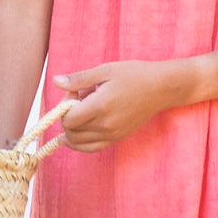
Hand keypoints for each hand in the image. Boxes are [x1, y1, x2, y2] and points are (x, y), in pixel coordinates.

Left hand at [54, 59, 174, 151]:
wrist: (160, 88)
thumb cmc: (133, 75)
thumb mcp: (104, 70)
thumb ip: (79, 79)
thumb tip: (56, 82)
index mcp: (101, 106)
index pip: (68, 119)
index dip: (63, 106)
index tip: (73, 91)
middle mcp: (106, 125)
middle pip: (71, 132)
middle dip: (66, 117)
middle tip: (76, 98)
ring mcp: (112, 135)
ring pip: (79, 143)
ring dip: (72, 130)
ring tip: (79, 112)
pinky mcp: (117, 138)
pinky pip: (92, 148)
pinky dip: (80, 142)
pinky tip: (73, 135)